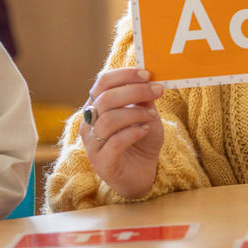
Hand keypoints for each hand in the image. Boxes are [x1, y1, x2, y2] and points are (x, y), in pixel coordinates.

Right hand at [80, 68, 163, 199]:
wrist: (142, 173)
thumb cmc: (141, 140)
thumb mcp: (146, 114)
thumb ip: (144, 98)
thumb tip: (149, 78)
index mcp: (97, 106)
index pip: (103, 82)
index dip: (124, 75)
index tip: (147, 74)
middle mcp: (89, 123)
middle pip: (106, 98)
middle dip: (135, 91)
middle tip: (158, 91)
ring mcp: (92, 144)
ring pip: (108, 119)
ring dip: (136, 113)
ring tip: (152, 116)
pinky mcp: (102, 162)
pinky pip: (114, 142)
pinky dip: (133, 132)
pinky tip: (145, 131)